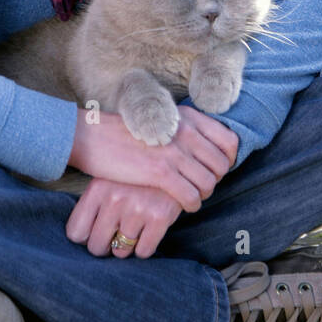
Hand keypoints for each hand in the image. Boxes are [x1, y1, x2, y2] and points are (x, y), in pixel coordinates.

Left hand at [65, 178, 183, 257]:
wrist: (173, 162)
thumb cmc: (135, 177)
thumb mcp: (109, 180)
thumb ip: (93, 205)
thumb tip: (81, 239)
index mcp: (97, 189)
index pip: (76, 233)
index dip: (86, 238)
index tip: (95, 233)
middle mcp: (114, 199)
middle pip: (97, 247)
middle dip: (106, 246)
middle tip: (115, 236)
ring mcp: (137, 209)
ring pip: (121, 251)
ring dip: (127, 246)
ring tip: (134, 229)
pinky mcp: (159, 217)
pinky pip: (144, 251)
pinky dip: (145, 247)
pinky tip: (148, 231)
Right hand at [68, 105, 239, 213]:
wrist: (93, 136)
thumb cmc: (124, 132)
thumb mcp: (160, 120)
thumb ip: (183, 130)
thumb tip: (203, 149)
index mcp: (187, 117)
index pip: (229, 140)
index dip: (228, 159)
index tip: (215, 168)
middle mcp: (185, 131)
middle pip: (222, 165)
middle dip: (214, 179)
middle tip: (200, 185)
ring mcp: (174, 151)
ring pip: (209, 183)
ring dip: (203, 194)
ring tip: (191, 196)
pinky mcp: (160, 172)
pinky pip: (191, 196)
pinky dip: (191, 204)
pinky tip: (183, 205)